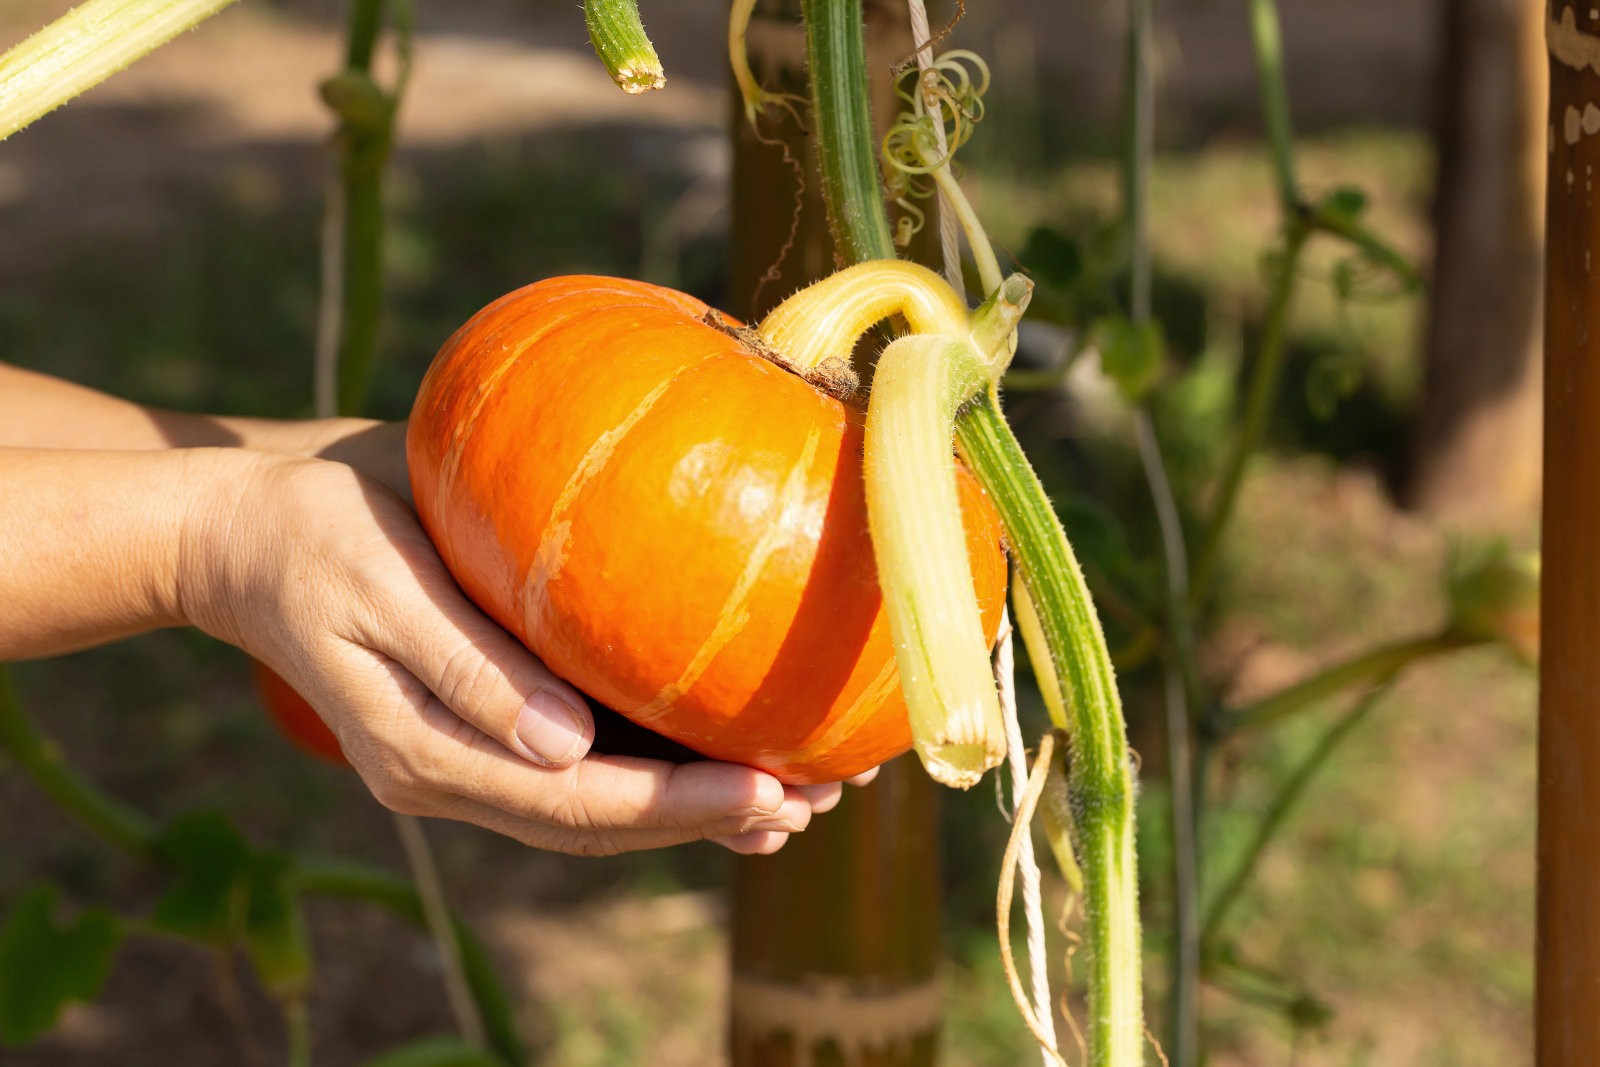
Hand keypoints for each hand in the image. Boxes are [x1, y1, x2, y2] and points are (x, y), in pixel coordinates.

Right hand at [179, 449, 864, 855]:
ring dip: (700, 804)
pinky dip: (662, 762)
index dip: (679, 807)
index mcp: (427, 758)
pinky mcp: (494, 712)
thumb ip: (469, 670)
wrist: (251, 527)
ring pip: (604, 803)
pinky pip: (589, 759)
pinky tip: (726, 749)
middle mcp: (459, 772)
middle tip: (819, 801)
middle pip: (604, 824)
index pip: (577, 806)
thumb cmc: (311, 536)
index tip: (772, 791)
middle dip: (713, 818)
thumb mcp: (379, 588)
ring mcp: (475, 751)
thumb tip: (567, 749)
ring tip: (802, 794)